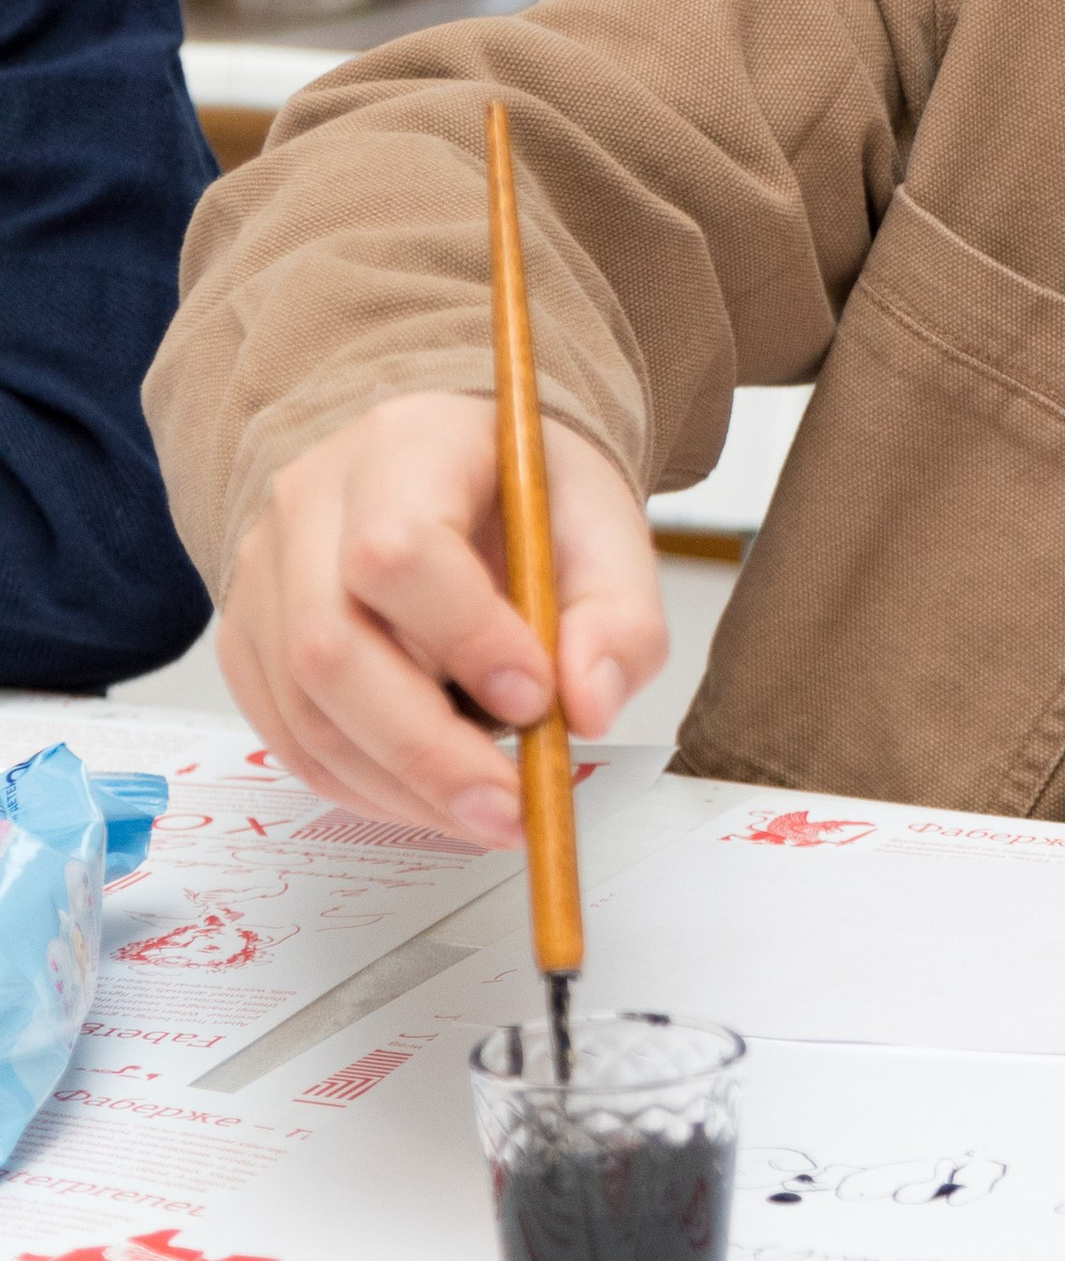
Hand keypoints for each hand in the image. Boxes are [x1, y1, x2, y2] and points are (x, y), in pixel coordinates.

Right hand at [216, 390, 665, 846]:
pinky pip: (289, 739)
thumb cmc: (525, 500)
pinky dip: (365, 788)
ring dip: (400, 786)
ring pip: (304, 708)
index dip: (464, 638)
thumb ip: (618, 618)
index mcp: (405, 447)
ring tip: (488, 812)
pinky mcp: (249, 641)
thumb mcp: (605, 531)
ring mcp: (265, 574)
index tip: (535, 696)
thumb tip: (588, 706)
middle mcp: (310, 503)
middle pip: (330, 645)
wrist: (460, 474)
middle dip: (426, 749)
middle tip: (512, 805)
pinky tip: (433, 799)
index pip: (398, 550)